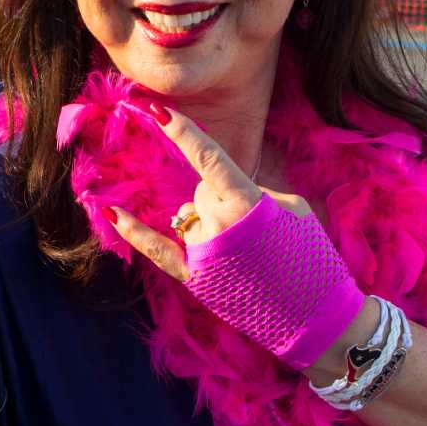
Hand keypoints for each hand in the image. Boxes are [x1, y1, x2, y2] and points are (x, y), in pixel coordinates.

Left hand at [105, 108, 313, 281]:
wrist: (318, 317)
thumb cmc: (313, 258)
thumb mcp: (292, 209)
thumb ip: (250, 191)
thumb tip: (219, 191)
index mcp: (246, 203)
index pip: (207, 157)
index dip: (181, 131)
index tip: (155, 108)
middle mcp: (217, 225)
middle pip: (202, 191)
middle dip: (223, 199)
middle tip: (258, 230)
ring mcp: (202, 254)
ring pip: (191, 216)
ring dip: (211, 223)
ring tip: (247, 254)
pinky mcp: (194, 279)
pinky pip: (157, 248)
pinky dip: (134, 230)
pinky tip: (108, 212)